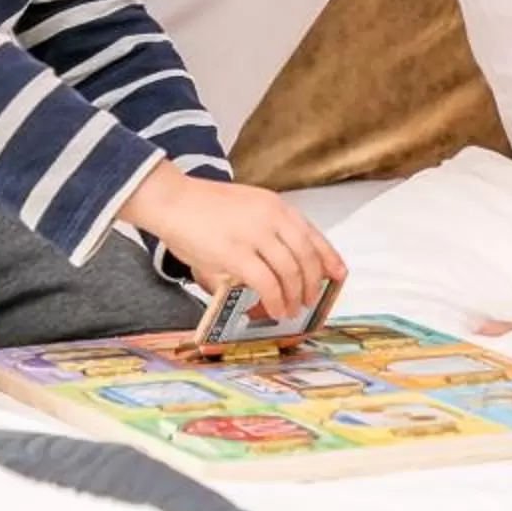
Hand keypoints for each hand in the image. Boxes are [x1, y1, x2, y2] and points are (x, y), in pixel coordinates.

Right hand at [118, 165, 345, 321]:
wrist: (172, 200)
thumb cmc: (202, 207)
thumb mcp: (245, 209)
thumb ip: (264, 234)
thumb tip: (278, 269)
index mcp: (275, 206)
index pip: (313, 234)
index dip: (329, 257)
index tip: (339, 274)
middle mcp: (272, 218)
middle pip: (306, 256)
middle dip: (313, 282)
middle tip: (311, 298)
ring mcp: (255, 235)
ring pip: (290, 272)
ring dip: (295, 295)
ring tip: (292, 309)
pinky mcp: (236, 254)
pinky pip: (267, 283)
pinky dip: (276, 300)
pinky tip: (277, 310)